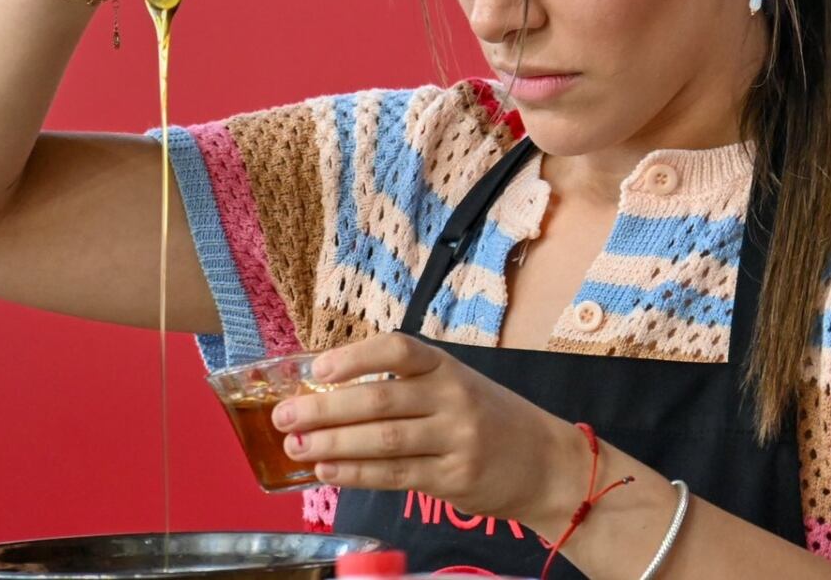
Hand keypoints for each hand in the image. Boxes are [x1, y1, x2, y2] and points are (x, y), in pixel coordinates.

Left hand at [272, 333, 589, 529]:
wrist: (547, 463)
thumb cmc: (490, 420)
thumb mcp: (457, 386)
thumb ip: (407, 387)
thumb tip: (330, 391)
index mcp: (448, 367)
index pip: (399, 351)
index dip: (355, 357)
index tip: (316, 370)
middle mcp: (453, 398)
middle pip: (380, 400)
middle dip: (324, 409)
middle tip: (284, 417)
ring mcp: (455, 439)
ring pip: (383, 441)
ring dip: (332, 444)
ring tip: (295, 447)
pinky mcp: (453, 478)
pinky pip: (395, 475)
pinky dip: (356, 474)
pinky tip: (328, 471)